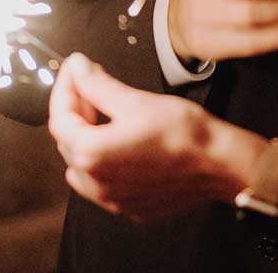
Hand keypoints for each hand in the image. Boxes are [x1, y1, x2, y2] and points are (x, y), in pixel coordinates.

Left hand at [48, 53, 265, 222]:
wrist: (217, 164)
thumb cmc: (183, 133)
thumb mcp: (135, 100)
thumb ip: (98, 85)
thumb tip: (78, 69)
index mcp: (92, 155)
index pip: (60, 119)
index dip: (65, 90)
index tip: (74, 72)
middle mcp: (96, 184)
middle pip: (69, 143)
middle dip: (77, 111)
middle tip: (91, 86)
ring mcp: (113, 200)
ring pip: (84, 167)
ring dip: (88, 139)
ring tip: (106, 116)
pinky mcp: (130, 208)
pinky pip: (105, 184)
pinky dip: (106, 163)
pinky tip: (124, 144)